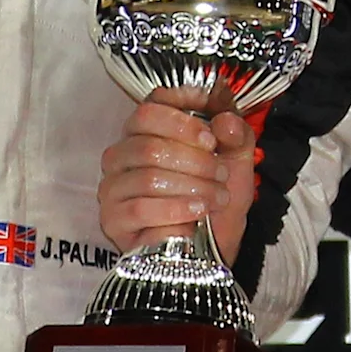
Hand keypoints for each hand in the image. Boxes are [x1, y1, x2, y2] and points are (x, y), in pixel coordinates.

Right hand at [96, 88, 257, 260]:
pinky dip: (175, 209)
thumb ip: (237, 134)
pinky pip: (140, 208)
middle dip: (195, 159)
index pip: (151, 106)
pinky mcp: (112, 218)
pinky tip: (197, 212)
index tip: (213, 135)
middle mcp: (123, 153)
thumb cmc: (217, 196)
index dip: (184, 116)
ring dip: (191, 186)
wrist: (213, 245)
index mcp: (147, 130)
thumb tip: (226, 121)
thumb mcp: (237, 160)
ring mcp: (113, 186)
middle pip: (150, 143)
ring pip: (147, 176)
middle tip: (221, 173)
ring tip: (216, 197)